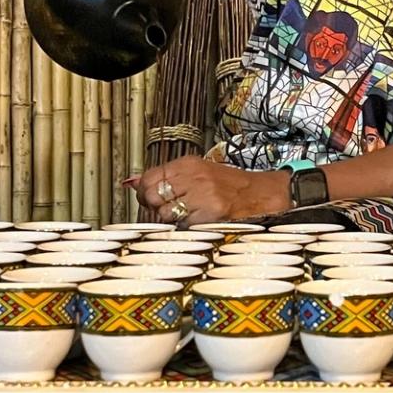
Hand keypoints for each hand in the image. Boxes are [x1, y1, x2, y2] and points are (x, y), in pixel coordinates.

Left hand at [127, 156, 288, 225]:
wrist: (261, 195)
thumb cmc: (229, 186)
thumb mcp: (196, 173)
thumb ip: (164, 178)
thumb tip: (130, 183)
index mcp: (188, 164)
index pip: (149, 179)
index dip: (145, 194)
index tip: (152, 200)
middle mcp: (194, 177)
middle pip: (153, 197)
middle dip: (157, 208)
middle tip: (172, 210)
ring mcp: (202, 195)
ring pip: (166, 215)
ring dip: (174, 220)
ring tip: (190, 215)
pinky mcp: (211, 214)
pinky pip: (184, 226)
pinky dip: (189, 228)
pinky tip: (201, 221)